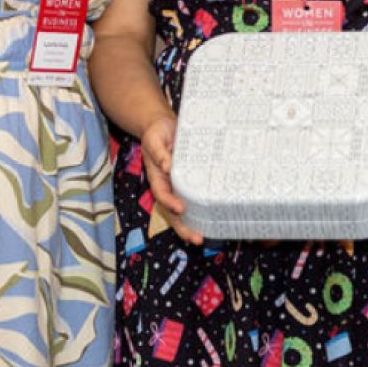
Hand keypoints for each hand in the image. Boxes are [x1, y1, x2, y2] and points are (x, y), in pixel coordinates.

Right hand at [140, 112, 201, 243]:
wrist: (163, 127)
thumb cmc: (157, 133)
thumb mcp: (155, 139)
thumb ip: (159, 152)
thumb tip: (167, 166)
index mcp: (157, 176)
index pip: (161, 193)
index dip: (170, 202)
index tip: (180, 208)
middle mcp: (167, 185)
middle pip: (171, 211)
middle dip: (182, 227)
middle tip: (196, 238)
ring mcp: (177, 186)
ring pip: (182, 212)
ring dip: (191, 226)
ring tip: (204, 238)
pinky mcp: (189, 182)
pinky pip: (193, 200)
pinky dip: (200, 213)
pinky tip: (212, 222)